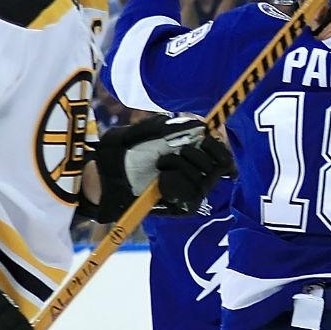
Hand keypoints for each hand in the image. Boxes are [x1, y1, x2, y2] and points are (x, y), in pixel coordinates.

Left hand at [96, 116, 232, 216]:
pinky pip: (192, 194)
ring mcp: (193, 190)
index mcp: (194, 151)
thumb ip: (171, 126)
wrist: (106, 176)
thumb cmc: (124, 151)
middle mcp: (199, 172)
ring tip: (159, 165)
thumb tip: (200, 123)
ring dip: (179, 165)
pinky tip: (159, 182)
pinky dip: (174, 183)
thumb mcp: (145, 131)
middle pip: (222, 164)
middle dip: (197, 152)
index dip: (218, 144)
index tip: (204, 136)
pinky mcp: (185, 206)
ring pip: (205, 178)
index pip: (223, 152)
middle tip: (176, 150)